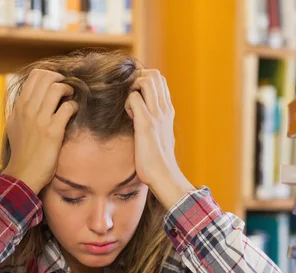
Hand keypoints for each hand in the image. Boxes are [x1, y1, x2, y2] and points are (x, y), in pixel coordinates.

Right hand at [3, 69, 77, 193]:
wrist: (23, 174)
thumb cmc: (21, 152)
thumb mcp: (14, 126)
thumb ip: (21, 110)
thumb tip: (29, 98)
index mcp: (19, 106)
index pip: (35, 76)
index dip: (50, 76)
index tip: (57, 84)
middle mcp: (28, 109)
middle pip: (47, 77)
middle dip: (61, 80)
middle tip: (67, 90)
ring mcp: (40, 119)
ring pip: (57, 88)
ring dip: (69, 90)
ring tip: (70, 99)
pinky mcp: (52, 131)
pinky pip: (67, 107)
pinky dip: (73, 107)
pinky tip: (73, 113)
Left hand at [125, 69, 193, 209]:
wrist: (164, 175)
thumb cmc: (158, 159)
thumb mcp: (160, 135)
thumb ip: (156, 122)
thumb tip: (145, 116)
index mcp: (168, 110)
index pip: (160, 80)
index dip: (144, 80)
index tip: (136, 95)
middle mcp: (164, 109)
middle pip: (154, 75)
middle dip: (137, 79)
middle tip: (130, 97)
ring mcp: (157, 115)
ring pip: (146, 81)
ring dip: (132, 87)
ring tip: (130, 105)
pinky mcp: (146, 124)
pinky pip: (134, 98)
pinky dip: (127, 103)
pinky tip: (128, 116)